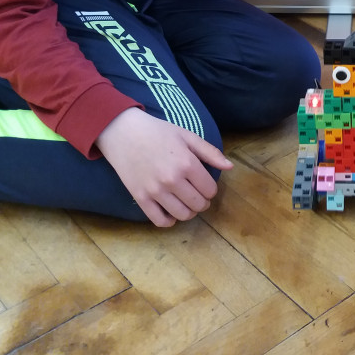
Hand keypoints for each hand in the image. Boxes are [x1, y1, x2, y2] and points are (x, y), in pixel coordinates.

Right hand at [97, 108, 232, 226]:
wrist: (124, 133)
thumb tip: (230, 167)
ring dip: (189, 212)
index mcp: (187, 163)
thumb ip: (210, 152)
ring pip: (182, 215)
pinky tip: (171, 211)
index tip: (205, 185)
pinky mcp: (140, 198)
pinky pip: (159, 221)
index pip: (210, 190)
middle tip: (198, 195)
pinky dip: (169, 221)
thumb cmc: (158, 132)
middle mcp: (172, 180)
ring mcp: (155, 191)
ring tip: (186, 203)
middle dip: (202, 202)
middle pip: (198, 204)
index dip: (211, 189)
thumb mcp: (187, 136)